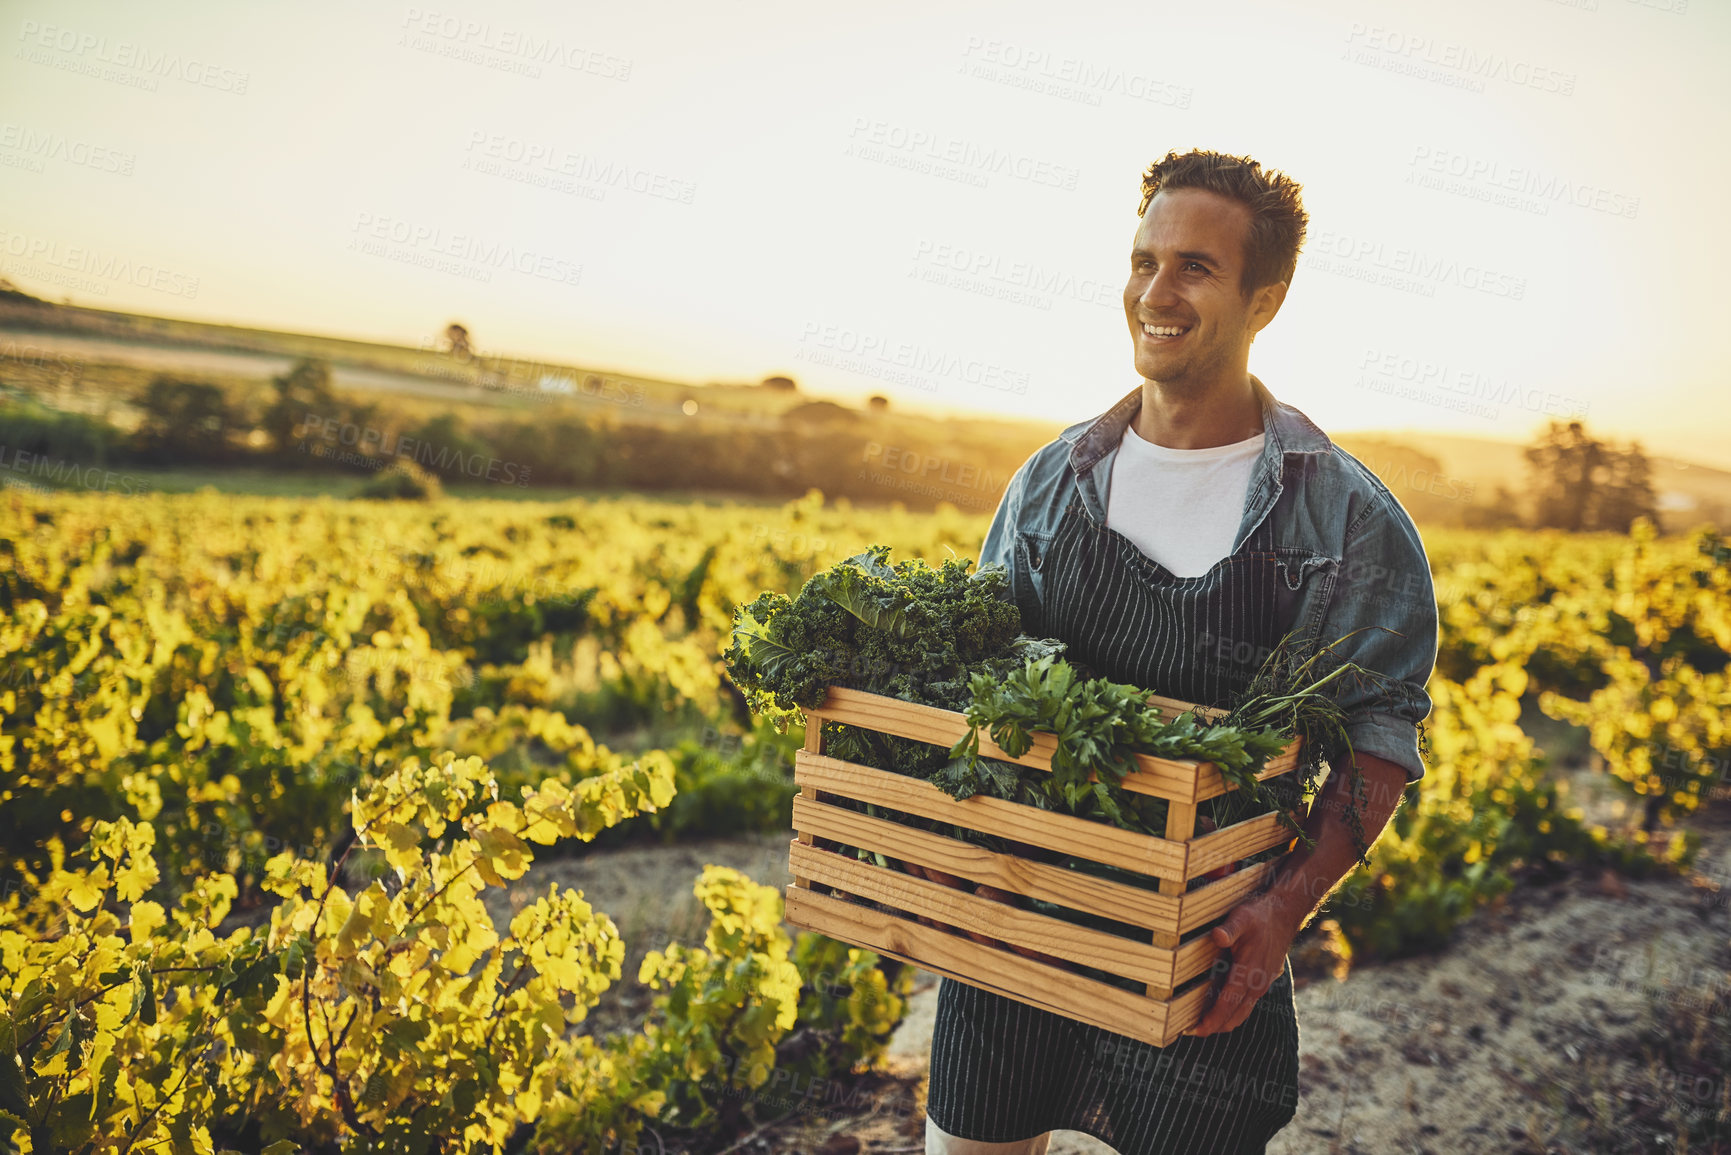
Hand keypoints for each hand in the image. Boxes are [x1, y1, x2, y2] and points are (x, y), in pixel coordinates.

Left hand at [1184, 890, 1300, 1037]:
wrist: (1284, 916)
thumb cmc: (1259, 917)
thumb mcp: (1242, 917)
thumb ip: (1229, 929)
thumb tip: (1217, 936)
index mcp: (1249, 973)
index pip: (1228, 1004)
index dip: (1212, 1019)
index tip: (1196, 1029)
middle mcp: (1256, 984)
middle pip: (1234, 1016)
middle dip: (1215, 1027)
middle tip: (1192, 1032)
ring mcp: (1261, 985)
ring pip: (1242, 1013)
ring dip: (1224, 1022)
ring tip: (1204, 1025)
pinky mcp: (1262, 982)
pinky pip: (1246, 1005)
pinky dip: (1232, 1013)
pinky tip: (1220, 1009)